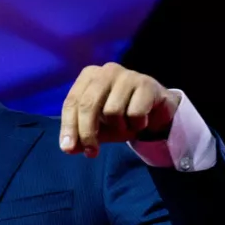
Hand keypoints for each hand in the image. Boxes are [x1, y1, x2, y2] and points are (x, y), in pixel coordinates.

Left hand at [59, 62, 181, 156]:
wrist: (156, 111)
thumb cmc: (121, 116)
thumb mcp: (99, 128)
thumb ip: (82, 136)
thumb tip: (69, 148)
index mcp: (88, 76)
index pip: (71, 102)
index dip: (68, 127)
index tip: (68, 149)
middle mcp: (106, 71)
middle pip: (88, 105)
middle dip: (87, 132)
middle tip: (91, 152)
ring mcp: (127, 75)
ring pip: (112, 111)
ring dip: (119, 127)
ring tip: (126, 125)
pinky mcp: (146, 84)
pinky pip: (135, 113)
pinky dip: (137, 124)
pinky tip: (142, 121)